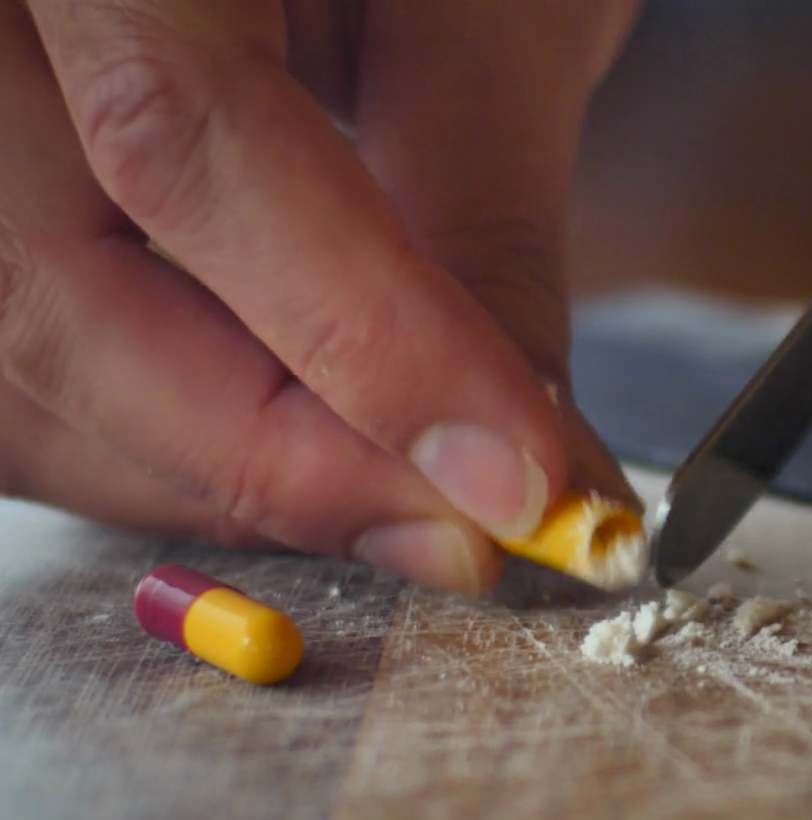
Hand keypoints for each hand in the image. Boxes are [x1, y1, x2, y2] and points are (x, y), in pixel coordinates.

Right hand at [0, 0, 641, 593]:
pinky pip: (8, 365)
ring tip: (394, 495)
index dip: (365, 347)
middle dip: (280, 460)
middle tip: (472, 533)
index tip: (520, 486)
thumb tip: (514, 446)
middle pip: (47, 292)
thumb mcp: (493, 1)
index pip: (189, 142)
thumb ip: (482, 208)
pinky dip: (144, 442)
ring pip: (6, 368)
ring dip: (207, 476)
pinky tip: (287, 451)